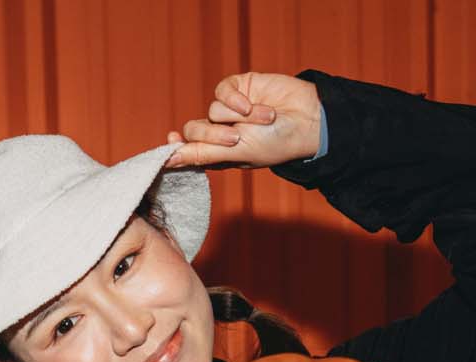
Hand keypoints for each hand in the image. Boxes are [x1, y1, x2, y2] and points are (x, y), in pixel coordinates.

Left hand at [165, 71, 321, 169]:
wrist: (306, 120)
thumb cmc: (274, 144)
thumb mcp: (236, 152)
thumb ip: (201, 153)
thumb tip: (168, 160)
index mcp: (218, 154)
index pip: (188, 150)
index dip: (176, 146)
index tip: (171, 139)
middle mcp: (221, 133)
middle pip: (195, 130)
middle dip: (213, 134)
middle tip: (236, 138)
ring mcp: (229, 110)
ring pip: (211, 110)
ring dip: (235, 117)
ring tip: (262, 120)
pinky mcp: (239, 88)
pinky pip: (222, 90)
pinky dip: (236, 99)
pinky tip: (252, 106)